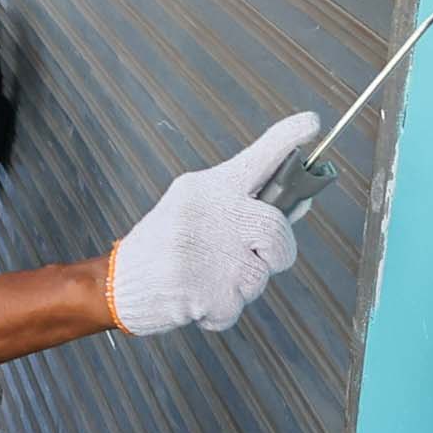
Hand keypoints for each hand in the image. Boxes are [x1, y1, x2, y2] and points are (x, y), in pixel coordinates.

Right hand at [107, 113, 315, 334]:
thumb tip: (298, 202)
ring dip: (243, 285)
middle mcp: (207, 214)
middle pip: (275, 229)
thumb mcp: (195, 211)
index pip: (256, 159)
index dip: (287, 138)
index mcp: (206, 189)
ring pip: (260, 275)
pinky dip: (222, 310)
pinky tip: (198, 297)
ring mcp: (207, 254)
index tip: (312, 122)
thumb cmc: (162, 245)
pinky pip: (238, 306)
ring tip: (209, 277)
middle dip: (278, 251)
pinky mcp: (205, 292)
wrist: (120, 283)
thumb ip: (245, 208)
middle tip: (257, 258)